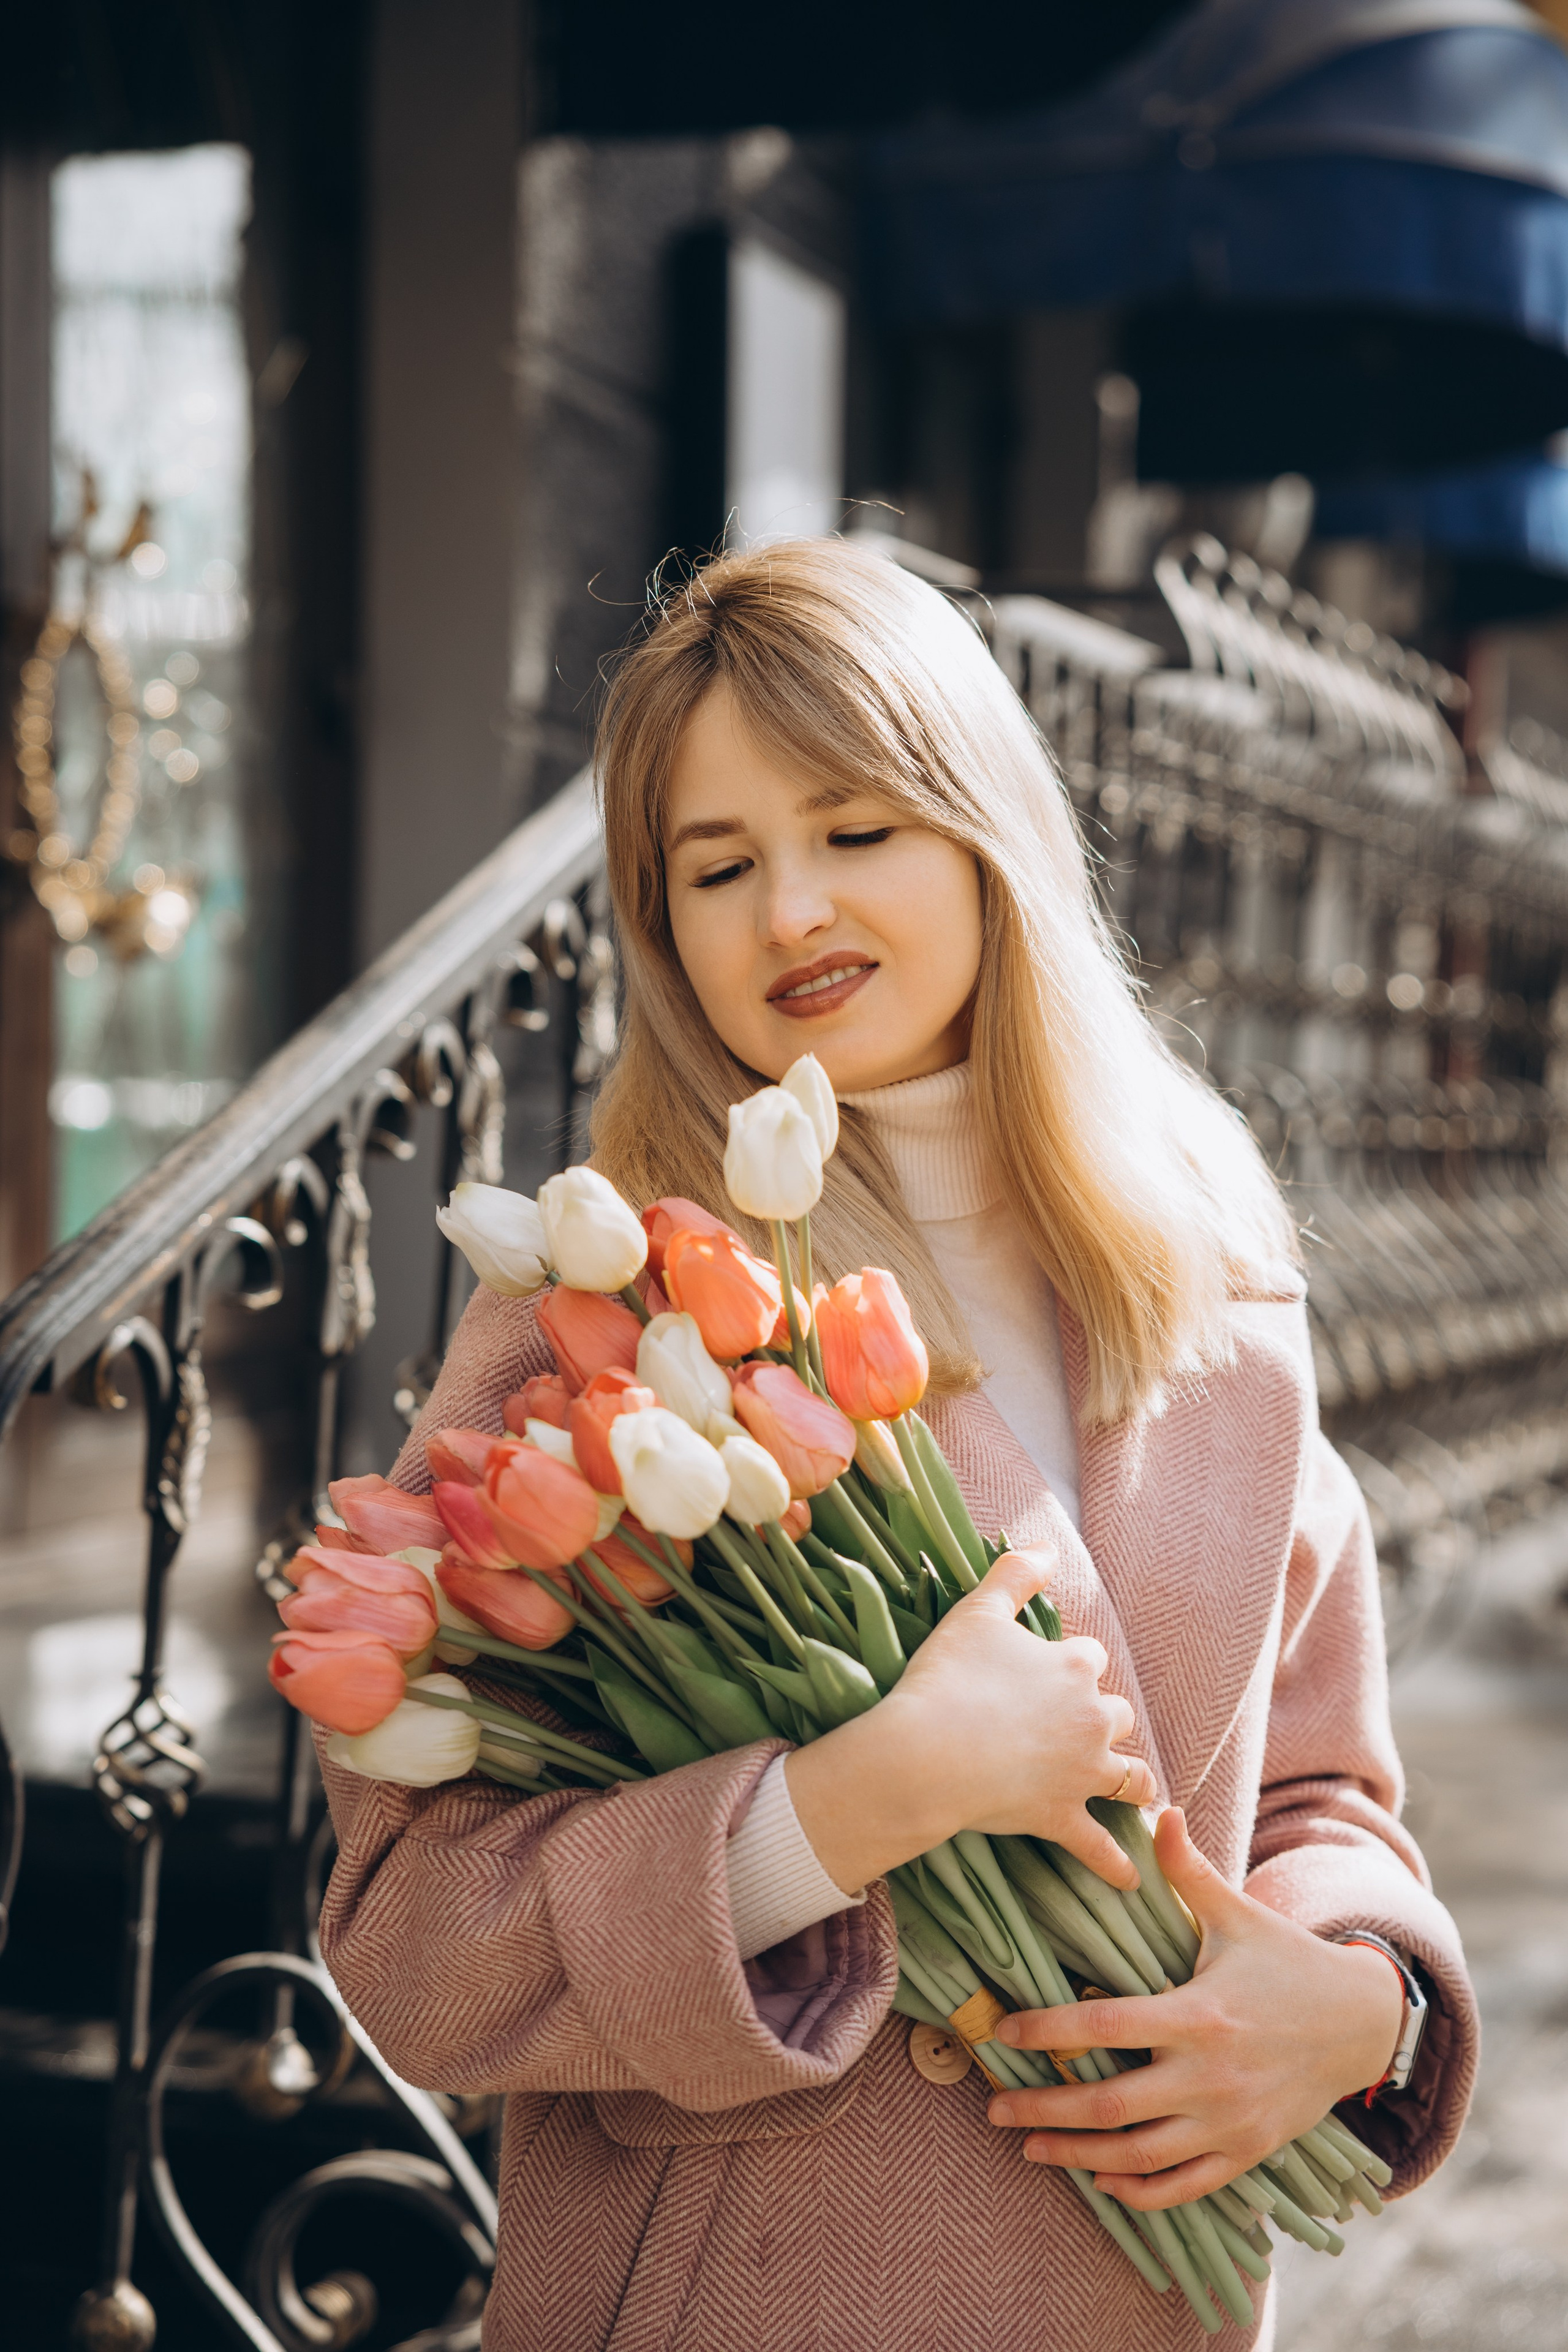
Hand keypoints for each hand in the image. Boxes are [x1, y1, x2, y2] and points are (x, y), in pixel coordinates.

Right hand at [784, 1547, 1155, 1894]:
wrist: (927, 1751)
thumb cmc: (948, 1677)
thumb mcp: (977, 1611)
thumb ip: (1014, 1574)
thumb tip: (1044, 1544)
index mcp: (1075, 1666)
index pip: (1089, 1657)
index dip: (1068, 1664)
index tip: (1045, 1672)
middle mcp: (1091, 1717)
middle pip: (1115, 1713)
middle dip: (1100, 1718)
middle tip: (1075, 1727)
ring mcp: (1081, 1771)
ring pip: (1127, 1775)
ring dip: (1132, 1781)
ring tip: (1134, 1790)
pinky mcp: (1062, 1816)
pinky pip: (1098, 1846)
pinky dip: (1116, 1865)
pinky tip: (1131, 1879)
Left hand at [984, 1808, 1405, 2207]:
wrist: (1363, 2023)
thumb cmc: (1289, 1963)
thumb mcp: (1240, 1915)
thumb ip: (1190, 1871)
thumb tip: (1159, 1809)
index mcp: (1198, 2014)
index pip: (1105, 2026)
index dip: (1048, 2031)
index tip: (1002, 2034)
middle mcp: (1210, 2076)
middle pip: (1111, 2106)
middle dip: (1046, 2111)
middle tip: (995, 2109)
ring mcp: (1230, 2122)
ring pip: (1140, 2156)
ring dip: (1079, 2158)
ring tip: (1032, 2149)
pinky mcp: (1248, 2151)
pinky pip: (1185, 2186)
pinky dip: (1140, 2192)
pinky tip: (1103, 2181)